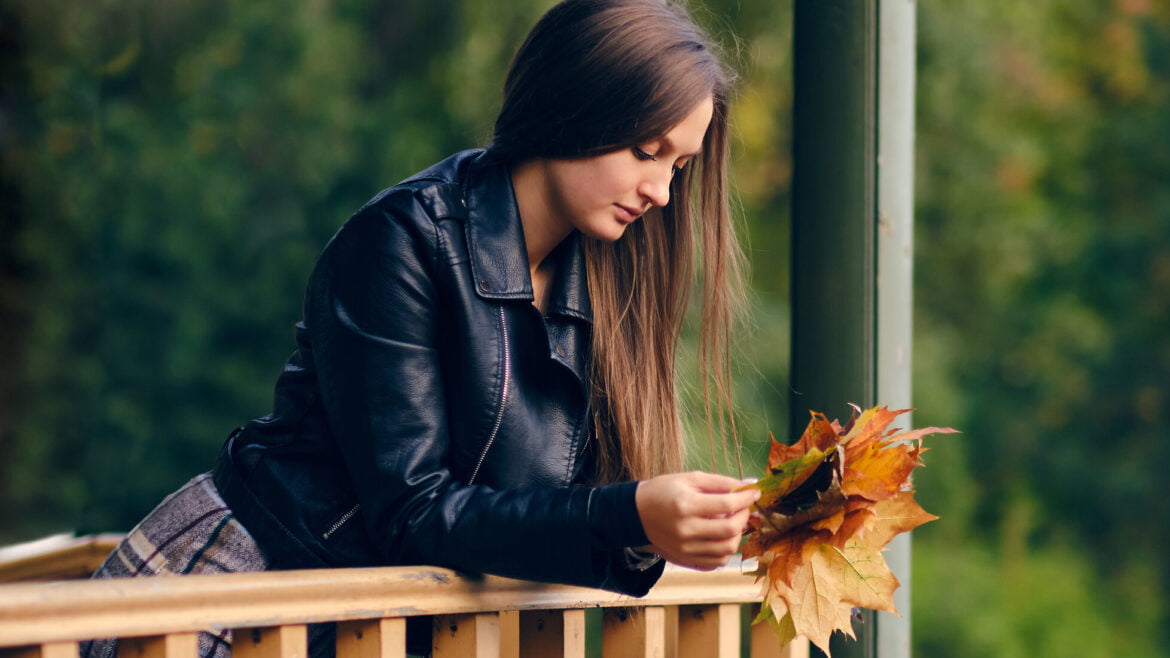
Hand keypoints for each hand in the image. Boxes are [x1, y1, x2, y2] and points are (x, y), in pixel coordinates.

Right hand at [634, 471, 760, 570]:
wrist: (635, 514)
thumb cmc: (663, 491)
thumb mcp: (689, 478)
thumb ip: (720, 482)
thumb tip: (749, 483)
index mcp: (686, 505)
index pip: (726, 505)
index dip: (745, 498)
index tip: (754, 492)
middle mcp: (685, 530)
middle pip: (730, 530)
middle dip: (744, 517)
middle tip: (744, 507)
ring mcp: (685, 548)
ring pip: (726, 549)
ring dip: (738, 535)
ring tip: (734, 521)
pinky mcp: (685, 559)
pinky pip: (716, 562)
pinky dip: (726, 551)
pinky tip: (723, 537)